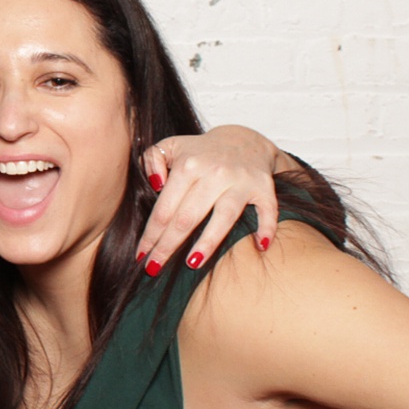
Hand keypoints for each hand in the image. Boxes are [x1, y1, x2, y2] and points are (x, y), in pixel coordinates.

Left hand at [136, 124, 280, 273]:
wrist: (242, 140)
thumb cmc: (199, 152)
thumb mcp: (170, 147)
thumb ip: (151, 160)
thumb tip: (154, 185)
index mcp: (189, 165)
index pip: (165, 208)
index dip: (151, 234)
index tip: (140, 256)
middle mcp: (215, 173)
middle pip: (188, 217)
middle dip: (168, 246)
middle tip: (155, 268)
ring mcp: (241, 181)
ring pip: (224, 217)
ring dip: (208, 243)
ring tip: (192, 264)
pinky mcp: (263, 187)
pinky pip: (268, 210)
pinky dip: (266, 227)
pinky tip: (260, 246)